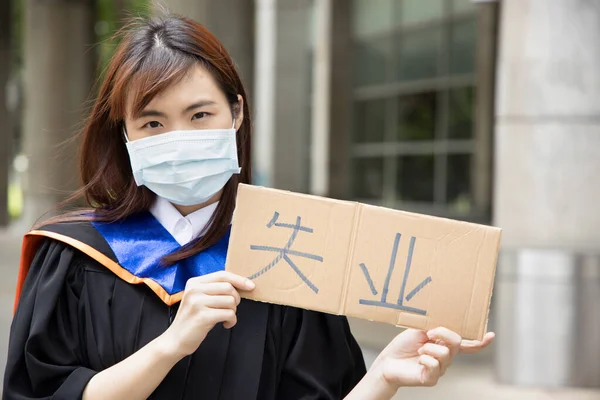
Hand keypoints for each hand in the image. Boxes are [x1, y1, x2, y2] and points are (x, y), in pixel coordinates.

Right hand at [161, 271, 254, 357]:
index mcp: (194, 282)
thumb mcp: (199, 299)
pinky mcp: (202, 316)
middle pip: (228, 287)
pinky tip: (225, 324)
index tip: (250, 286)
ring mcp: (197, 303)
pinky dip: (232, 320)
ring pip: (230, 301)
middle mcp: (194, 290)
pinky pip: (228, 314)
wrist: (176, 340)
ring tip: (226, 318)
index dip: (239, 279)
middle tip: (231, 309)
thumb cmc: (193, 319)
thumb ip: (214, 290)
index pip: (222, 275)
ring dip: (234, 312)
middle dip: (236, 299)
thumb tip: (240, 284)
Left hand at [370, 327, 494, 388]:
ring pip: (445, 353)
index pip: (466, 344)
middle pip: (456, 342)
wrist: (388, 361)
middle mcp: (446, 358)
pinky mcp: (432, 379)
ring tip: (419, 350)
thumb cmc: (403, 345)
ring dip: (428, 347)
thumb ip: (435, 327)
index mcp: (444, 345)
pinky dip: (424, 358)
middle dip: (442, 333)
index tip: (491, 335)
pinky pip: (435, 365)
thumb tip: (445, 326)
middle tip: (429, 332)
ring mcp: (440, 369)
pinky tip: (418, 359)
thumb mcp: (420, 330)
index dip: (479, 341)